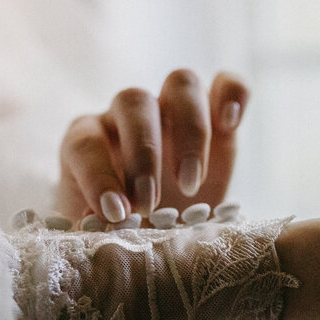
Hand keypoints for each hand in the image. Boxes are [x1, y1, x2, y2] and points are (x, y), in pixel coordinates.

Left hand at [55, 70, 248, 221]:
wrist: (161, 236)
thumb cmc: (124, 233)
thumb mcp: (106, 236)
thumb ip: (96, 227)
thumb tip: (94, 221)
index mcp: (87, 141)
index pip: (86, 143)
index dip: (98, 176)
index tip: (116, 214)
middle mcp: (127, 115)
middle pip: (134, 102)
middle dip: (143, 154)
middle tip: (150, 206)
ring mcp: (173, 109)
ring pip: (181, 83)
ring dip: (190, 131)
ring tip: (190, 185)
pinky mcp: (216, 116)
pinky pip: (228, 84)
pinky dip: (233, 95)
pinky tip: (230, 124)